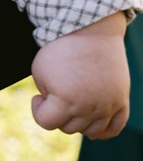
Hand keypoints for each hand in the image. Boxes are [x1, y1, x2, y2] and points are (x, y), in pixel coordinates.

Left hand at [30, 12, 129, 139]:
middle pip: (68, 128)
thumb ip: (46, 98)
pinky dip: (104, 131)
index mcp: (66, 101)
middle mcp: (90, 108)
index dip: (38, 108)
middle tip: (58, 90)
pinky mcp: (121, 100)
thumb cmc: (61, 48)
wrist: (91, 29)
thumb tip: (60, 113)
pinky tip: (93, 124)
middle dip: (58, 112)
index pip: (46, 122)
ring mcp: (108, 106)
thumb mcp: (40, 71)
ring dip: (78, 120)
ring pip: (90, 131)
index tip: (38, 95)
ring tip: (73, 100)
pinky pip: (115, 128)